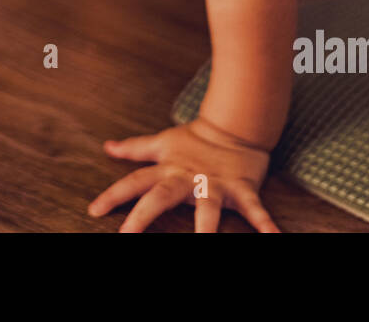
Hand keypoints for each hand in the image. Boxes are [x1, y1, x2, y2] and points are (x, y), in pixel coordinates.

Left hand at [88, 117, 279, 231]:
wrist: (234, 125)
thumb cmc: (195, 139)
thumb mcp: (162, 143)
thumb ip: (135, 148)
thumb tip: (107, 147)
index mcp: (168, 170)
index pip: (135, 181)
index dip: (114, 195)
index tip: (94, 210)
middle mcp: (187, 179)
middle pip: (161, 197)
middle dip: (143, 216)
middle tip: (125, 235)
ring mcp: (215, 185)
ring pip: (207, 209)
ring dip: (205, 229)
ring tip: (203, 244)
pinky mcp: (242, 188)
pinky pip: (255, 209)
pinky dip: (266, 224)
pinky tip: (275, 238)